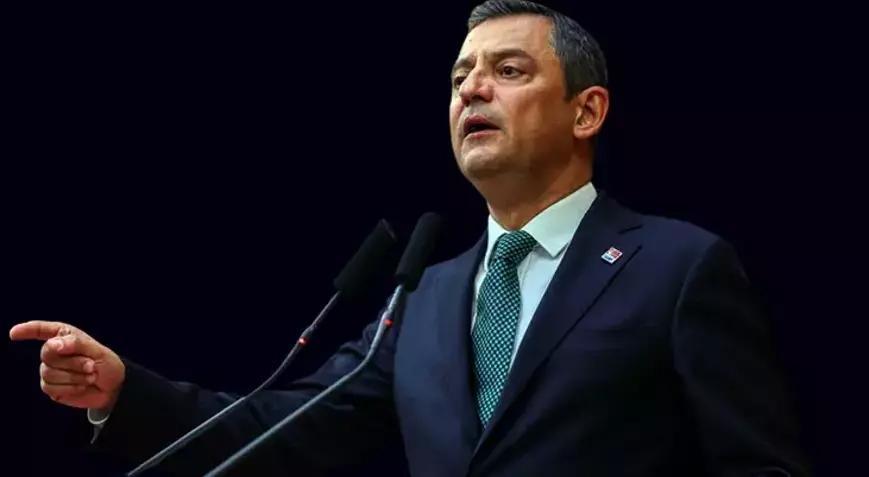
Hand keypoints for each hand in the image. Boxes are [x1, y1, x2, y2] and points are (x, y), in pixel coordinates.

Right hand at [9, 321, 125, 409]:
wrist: (113, 387)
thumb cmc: (106, 363)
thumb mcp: (97, 350)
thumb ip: (75, 344)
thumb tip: (53, 344)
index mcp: (64, 336)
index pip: (42, 330)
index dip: (27, 330)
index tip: (14, 333)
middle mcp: (54, 351)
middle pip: (47, 354)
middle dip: (71, 362)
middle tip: (91, 365)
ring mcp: (50, 369)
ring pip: (49, 372)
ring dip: (73, 376)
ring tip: (90, 376)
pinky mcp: (51, 387)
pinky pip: (51, 387)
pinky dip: (70, 387)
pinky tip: (82, 385)